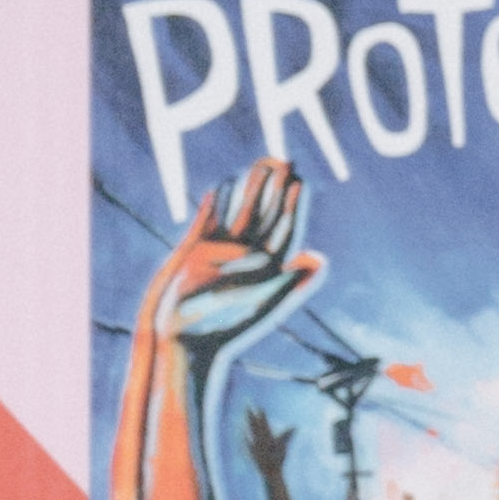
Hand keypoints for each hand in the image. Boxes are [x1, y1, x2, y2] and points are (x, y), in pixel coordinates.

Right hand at [147, 157, 319, 361]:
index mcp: (267, 269)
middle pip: (264, 217)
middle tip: (283, 160)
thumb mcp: (261, 303)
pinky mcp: (194, 253)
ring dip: (248, 191)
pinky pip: (207, 222)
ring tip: (258, 164)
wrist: (181, 339)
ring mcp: (220, 254)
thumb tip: (318, 260)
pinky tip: (220, 187)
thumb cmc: (223, 327)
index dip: (293, 206)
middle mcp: (246, 258)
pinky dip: (214, 205)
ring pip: (238, 215)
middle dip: (274, 191)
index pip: (285, 230)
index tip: (300, 181)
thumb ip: (289, 282)